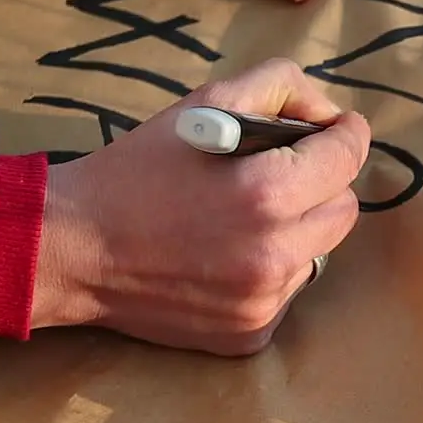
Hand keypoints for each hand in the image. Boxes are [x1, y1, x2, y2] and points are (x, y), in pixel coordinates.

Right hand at [32, 59, 369, 355]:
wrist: (72, 249)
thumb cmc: (136, 170)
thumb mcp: (203, 103)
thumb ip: (277, 87)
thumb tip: (328, 112)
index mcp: (269, 193)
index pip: (349, 156)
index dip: (345, 134)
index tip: (335, 129)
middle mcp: (276, 254)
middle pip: (344, 209)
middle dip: (323, 184)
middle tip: (282, 172)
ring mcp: (265, 302)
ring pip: (319, 253)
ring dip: (297, 230)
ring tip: (246, 218)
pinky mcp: (250, 335)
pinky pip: (288, 294)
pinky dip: (271, 272)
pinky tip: (226, 257)